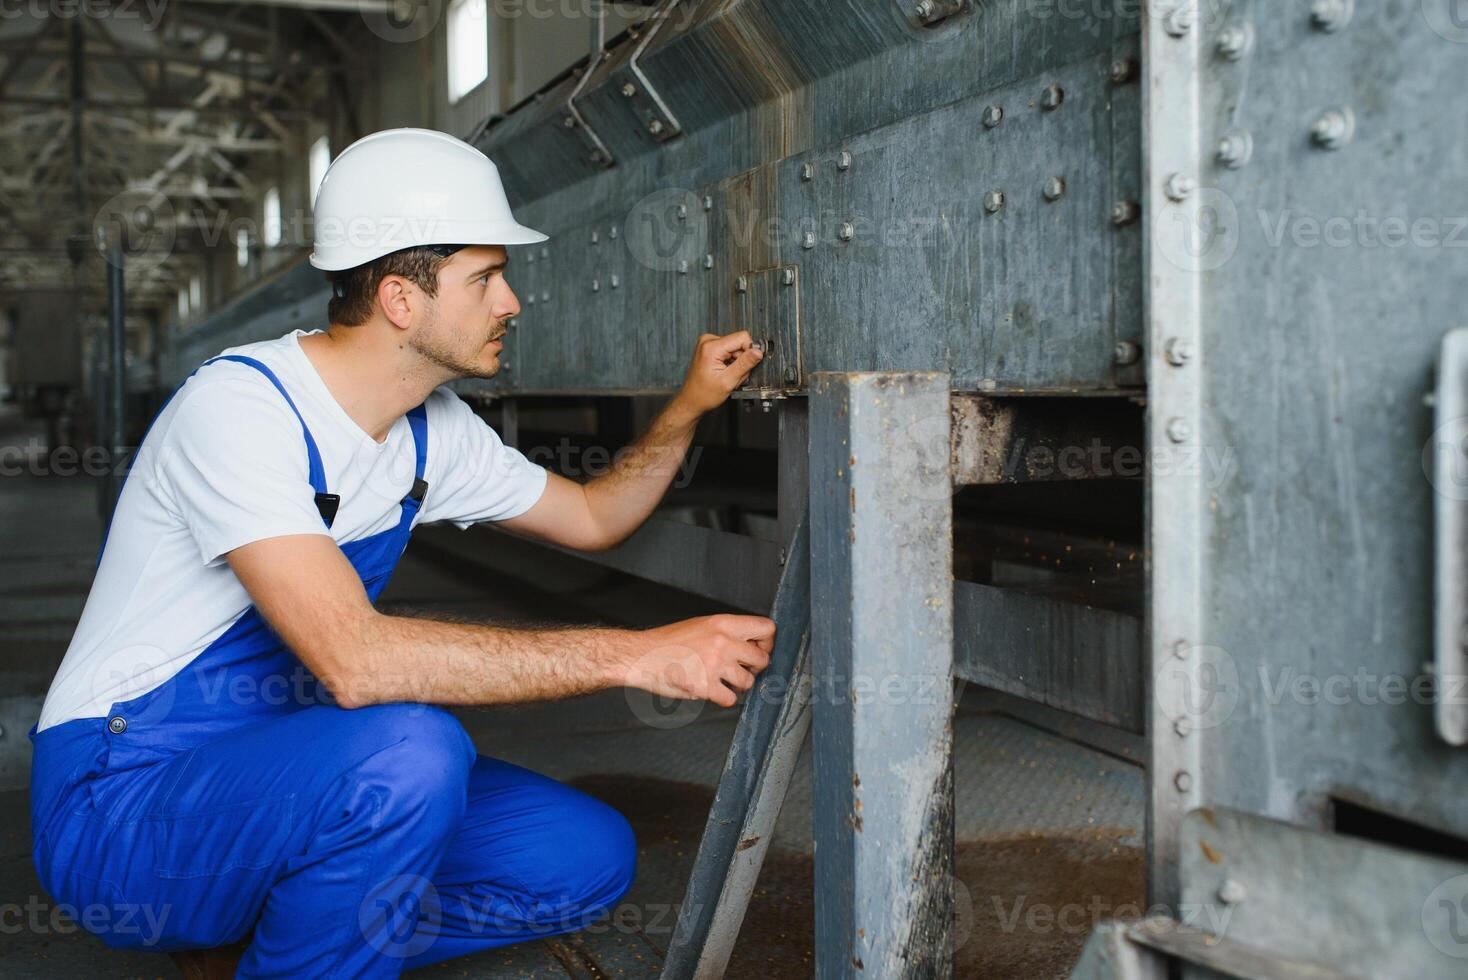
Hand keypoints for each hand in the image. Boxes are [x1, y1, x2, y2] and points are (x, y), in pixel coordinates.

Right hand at [620, 614, 775, 707]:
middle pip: (763, 659)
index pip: (767, 629)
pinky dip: (722, 698)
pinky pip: (730, 700)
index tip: (758, 650)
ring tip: (719, 679)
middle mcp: (722, 642)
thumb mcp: (702, 625)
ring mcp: (714, 665)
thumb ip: (728, 632)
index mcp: (723, 623)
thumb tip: (754, 644)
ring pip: (748, 682)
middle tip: (738, 669)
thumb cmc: (669, 642)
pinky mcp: (704, 687)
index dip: (767, 643)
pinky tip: (709, 689)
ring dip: (736, 685)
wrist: (641, 656)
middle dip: (753, 668)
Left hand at [676, 331, 763, 414]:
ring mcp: (708, 343)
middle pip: (739, 343)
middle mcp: (708, 341)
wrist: (691, 400)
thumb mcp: (728, 381)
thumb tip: (758, 351)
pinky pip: (729, 351)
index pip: (742, 337)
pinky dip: (731, 363)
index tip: (745, 366)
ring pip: (736, 348)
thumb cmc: (703, 394)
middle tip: (733, 375)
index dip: (749, 352)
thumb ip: (745, 364)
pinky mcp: (710, 347)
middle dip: (741, 361)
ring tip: (728, 376)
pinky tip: (724, 372)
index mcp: (711, 347)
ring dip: (736, 364)